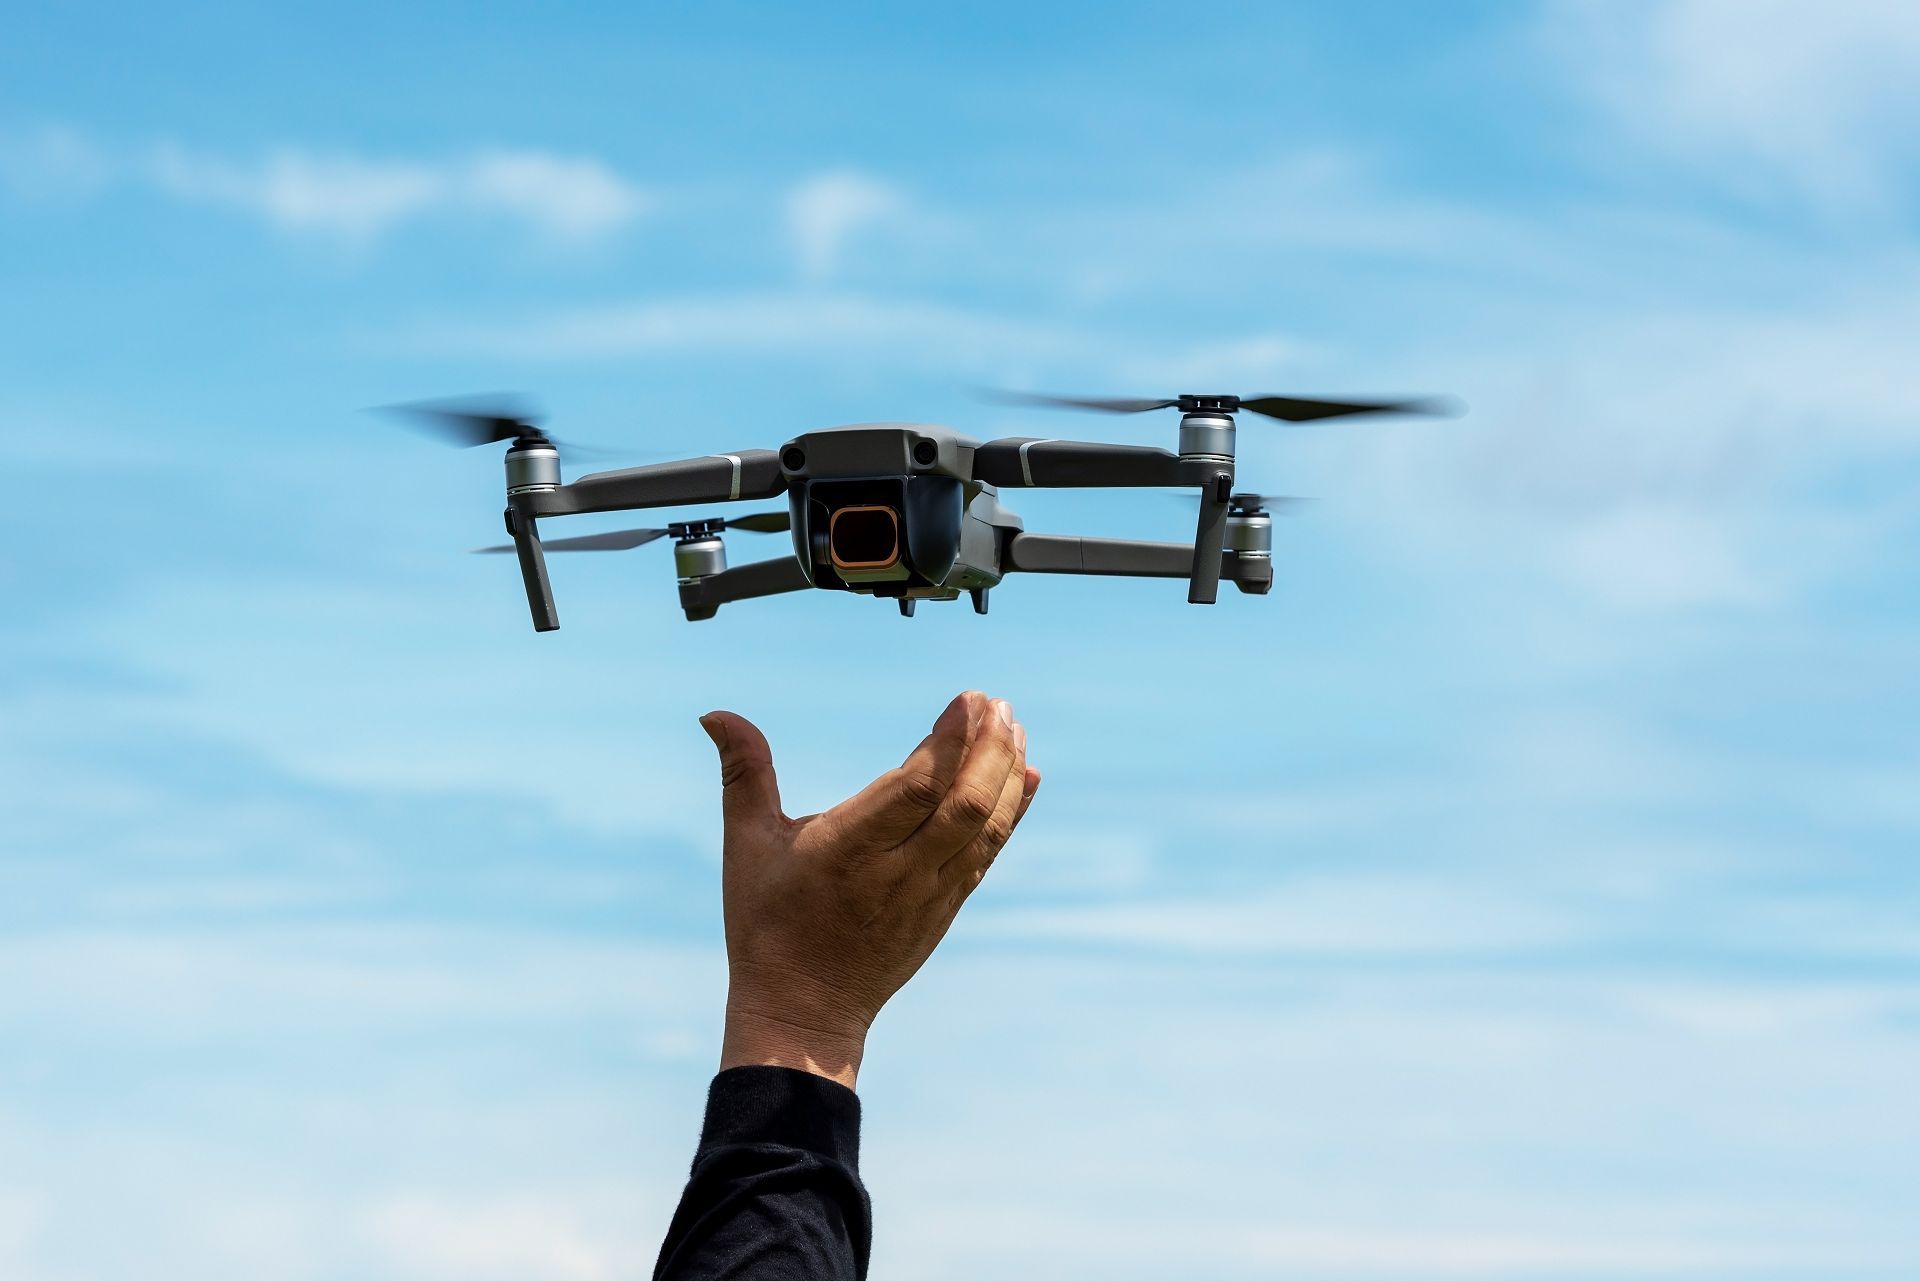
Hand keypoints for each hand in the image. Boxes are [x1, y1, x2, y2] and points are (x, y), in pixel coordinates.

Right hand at [698, 691, 1040, 1088]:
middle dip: (990, 749)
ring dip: (1006, 774)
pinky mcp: (944, 910)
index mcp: (848, 851)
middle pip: (964, 804)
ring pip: (984, 829)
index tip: (967, 699)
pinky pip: (987, 854)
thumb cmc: (766, 923)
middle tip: (997, 703)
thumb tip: (714, 714)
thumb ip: (743, 772)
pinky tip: (1026, 777)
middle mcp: (897, 874)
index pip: (916, 788)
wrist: (802, 1012)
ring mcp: (928, 895)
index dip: (950, 742)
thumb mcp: (746, 845)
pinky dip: (1011, 813)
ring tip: (1014, 726)